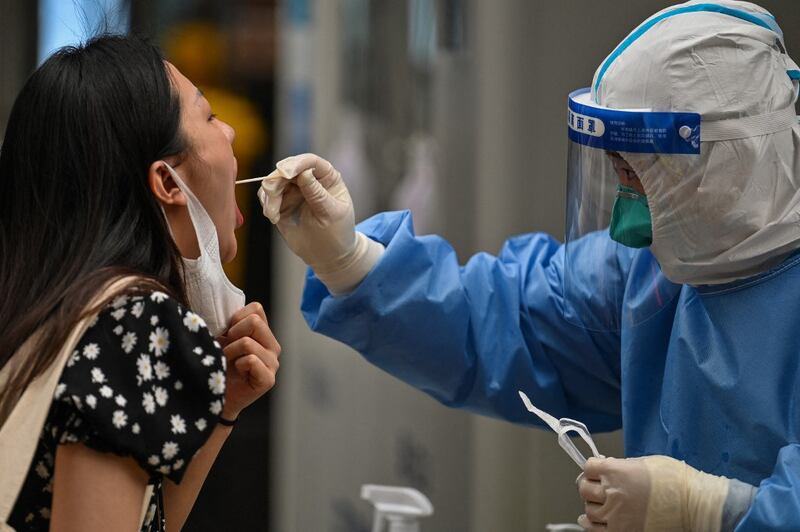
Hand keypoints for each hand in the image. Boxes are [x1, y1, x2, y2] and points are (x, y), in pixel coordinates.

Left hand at [217, 302, 279, 419]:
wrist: (215, 396)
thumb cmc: (218, 365)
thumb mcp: (223, 339)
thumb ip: (230, 324)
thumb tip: (221, 309)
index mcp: (264, 334)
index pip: (256, 308)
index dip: (236, 318)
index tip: (227, 333)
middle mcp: (273, 346)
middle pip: (254, 322)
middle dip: (233, 334)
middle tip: (226, 349)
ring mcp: (273, 363)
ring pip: (248, 342)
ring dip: (230, 352)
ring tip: (227, 362)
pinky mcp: (269, 379)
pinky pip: (250, 360)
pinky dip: (237, 365)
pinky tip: (237, 373)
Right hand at [258, 153, 383, 293]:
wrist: (328, 256)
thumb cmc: (337, 234)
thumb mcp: (330, 214)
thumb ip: (317, 194)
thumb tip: (304, 173)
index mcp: (328, 178)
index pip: (311, 161)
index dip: (296, 164)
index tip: (285, 173)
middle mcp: (309, 180)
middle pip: (287, 169)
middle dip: (276, 181)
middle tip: (272, 198)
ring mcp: (294, 191)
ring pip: (273, 182)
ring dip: (270, 196)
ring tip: (273, 215)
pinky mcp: (282, 203)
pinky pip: (267, 195)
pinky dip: (266, 203)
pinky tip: (273, 217)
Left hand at [576, 455, 730, 530]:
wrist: (695, 506)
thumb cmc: (677, 482)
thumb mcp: (646, 463)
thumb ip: (623, 466)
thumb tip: (610, 468)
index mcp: (616, 472)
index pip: (589, 467)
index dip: (593, 468)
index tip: (596, 471)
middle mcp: (612, 493)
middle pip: (584, 488)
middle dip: (589, 485)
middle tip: (596, 486)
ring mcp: (615, 516)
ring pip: (588, 510)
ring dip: (592, 505)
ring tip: (598, 504)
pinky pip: (594, 530)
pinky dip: (591, 524)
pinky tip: (593, 521)